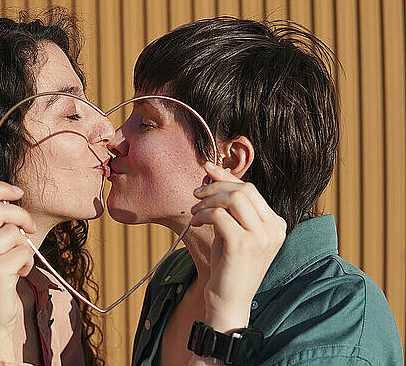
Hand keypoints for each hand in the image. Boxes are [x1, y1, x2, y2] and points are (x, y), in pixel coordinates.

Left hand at [190, 162, 285, 332]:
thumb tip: (214, 174)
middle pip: (244, 189)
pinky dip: (203, 214)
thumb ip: (230, 207)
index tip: (207, 168)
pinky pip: (219, 215)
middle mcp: (274, 229)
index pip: (251, 189)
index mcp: (276, 224)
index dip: (227, 177)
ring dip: (208, 200)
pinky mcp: (244, 245)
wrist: (229, 301)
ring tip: (195, 211)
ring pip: (234, 198)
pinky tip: (196, 223)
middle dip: (216, 186)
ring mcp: (262, 237)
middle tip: (196, 194)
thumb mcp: (233, 231)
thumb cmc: (228, 265)